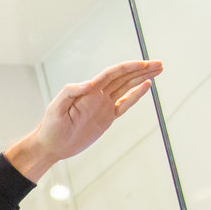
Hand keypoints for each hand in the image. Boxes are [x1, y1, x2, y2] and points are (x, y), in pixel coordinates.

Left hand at [3, 60, 161, 181]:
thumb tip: (90, 83)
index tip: (145, 64)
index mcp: (89, 90)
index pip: (113, 74)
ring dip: (142, 78)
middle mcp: (98, 95)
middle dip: (142, 70)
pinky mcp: (106, 118)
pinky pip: (124, 104)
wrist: (51, 145)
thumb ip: (71, 91)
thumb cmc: (50, 126)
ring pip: (127, 87)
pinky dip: (136, 95)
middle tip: (160, 64)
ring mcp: (103, 106)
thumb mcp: (56, 107)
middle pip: (124, 77)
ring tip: (158, 70)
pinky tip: (146, 86)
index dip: (130, 68)